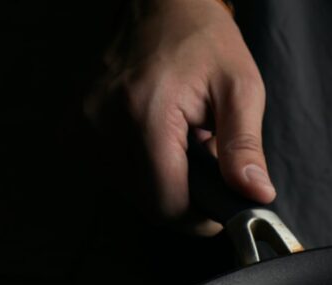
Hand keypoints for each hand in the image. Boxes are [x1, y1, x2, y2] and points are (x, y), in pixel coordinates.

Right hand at [85, 0, 273, 234]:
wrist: (163, 6)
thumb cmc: (205, 42)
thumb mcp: (241, 90)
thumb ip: (245, 147)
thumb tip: (255, 195)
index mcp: (145, 114)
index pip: (168, 204)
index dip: (200, 218)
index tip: (221, 206)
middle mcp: (104, 123)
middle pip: (149, 205)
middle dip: (187, 197)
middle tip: (208, 162)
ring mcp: (84, 126)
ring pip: (132, 194)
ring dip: (165, 183)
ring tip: (185, 144)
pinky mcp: (76, 128)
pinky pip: (114, 175)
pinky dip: (142, 170)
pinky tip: (160, 142)